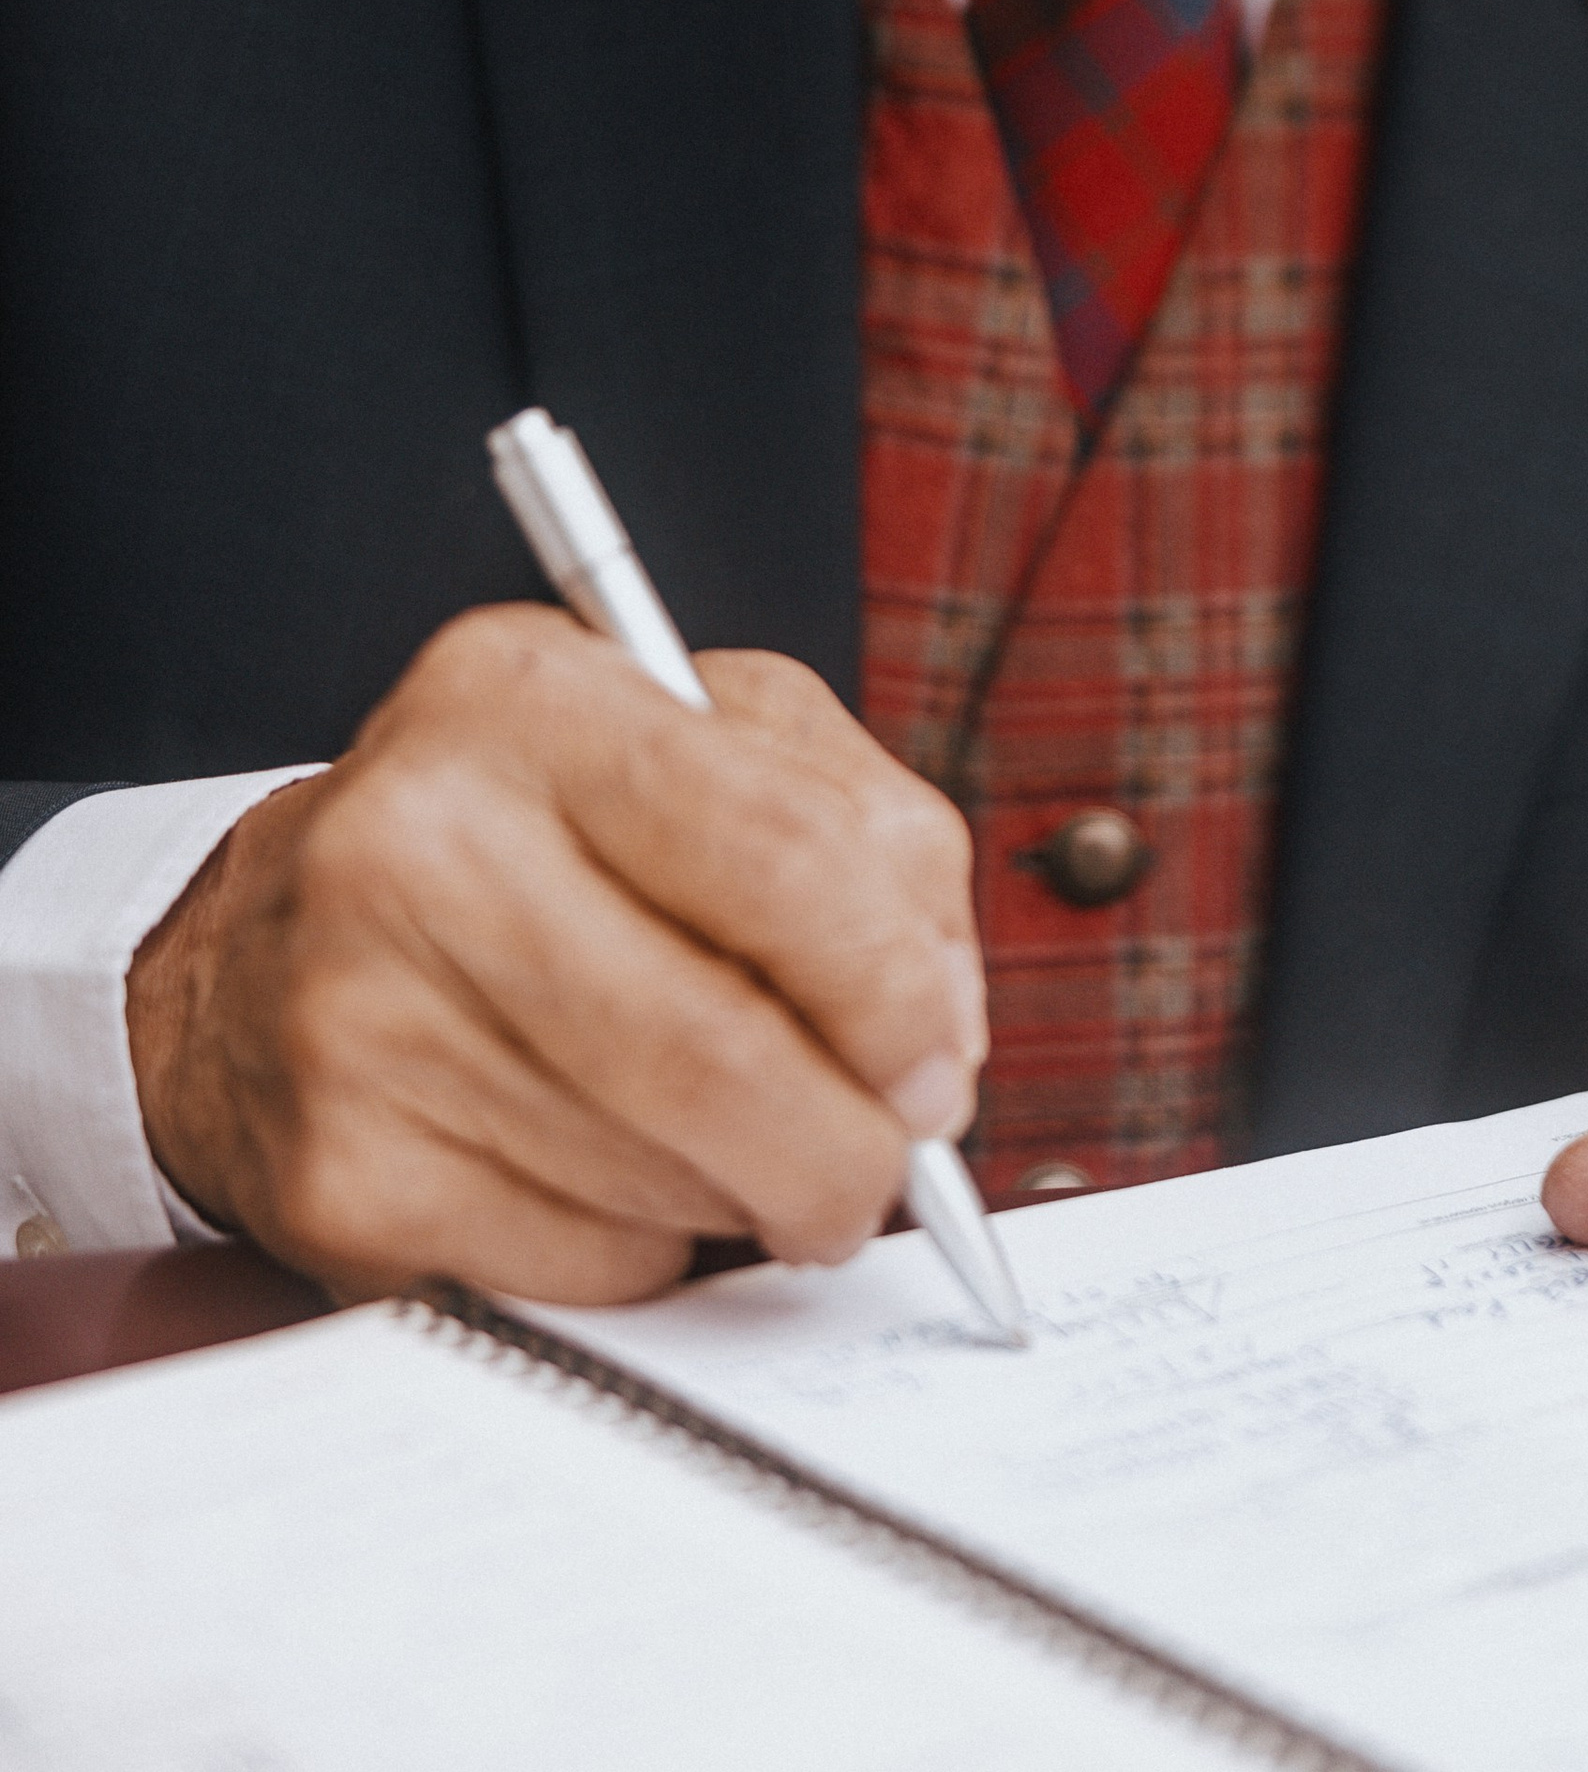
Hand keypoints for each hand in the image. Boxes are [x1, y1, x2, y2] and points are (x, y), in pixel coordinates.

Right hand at [127, 605, 982, 1304]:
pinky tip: (614, 1174)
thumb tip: (941, 1037)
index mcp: (531, 700)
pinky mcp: (341, 1179)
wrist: (266, 945)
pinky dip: (651, 1250)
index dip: (894, 989)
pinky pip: (583, 1268)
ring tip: (739, 1145)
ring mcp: (361, 1017)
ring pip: (664, 1177)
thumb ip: (870, 839)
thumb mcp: (704, 745)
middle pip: (719, 1049)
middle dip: (848, 1145)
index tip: (935, 1062)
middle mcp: (423, 842)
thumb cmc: (529, 836)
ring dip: (752, 1195)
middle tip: (884, 1165)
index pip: (780, 856)